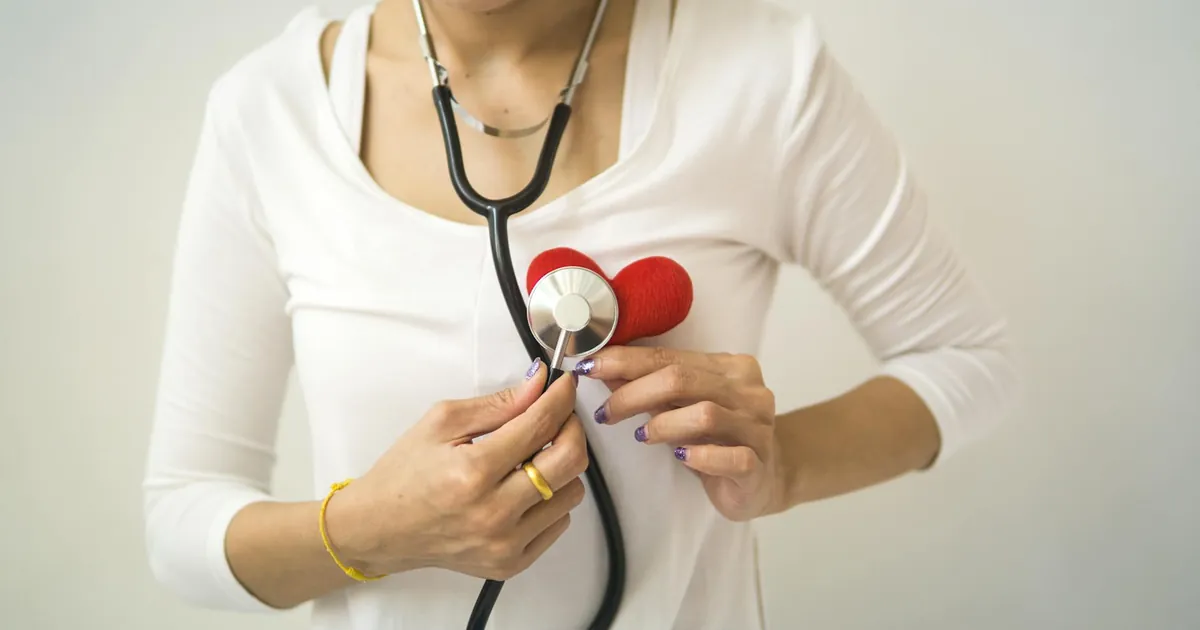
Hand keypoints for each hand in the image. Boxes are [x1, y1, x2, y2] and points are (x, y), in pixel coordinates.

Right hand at [326, 361, 587, 579]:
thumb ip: (497, 404)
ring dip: (561, 466)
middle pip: (570, 461)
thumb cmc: (405, 473)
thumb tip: (539, 384)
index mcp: (474, 471)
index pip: (540, 425)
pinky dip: (551, 499)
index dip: (560, 398)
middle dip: (572, 428)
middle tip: (558, 416)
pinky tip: (523, 489)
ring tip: (533, 456)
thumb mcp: (441, 422)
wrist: (379, 528)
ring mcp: (505, 542)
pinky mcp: (511, 562)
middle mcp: (494, 512)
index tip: (565, 385)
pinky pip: (559, 524)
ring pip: (571, 493)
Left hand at [577, 347, 781, 521]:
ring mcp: (758, 428)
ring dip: (663, 424)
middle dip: (634, 393)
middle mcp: (748, 391)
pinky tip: (681, 457)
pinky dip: (700, 456)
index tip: (590, 367)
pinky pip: (731, 457)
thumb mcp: (683, 407)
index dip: (626, 361)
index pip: (670, 357)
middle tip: (607, 411)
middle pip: (683, 380)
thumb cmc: (718, 438)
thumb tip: (603, 369)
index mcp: (730, 367)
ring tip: (642, 436)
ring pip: (705, 414)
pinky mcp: (759, 465)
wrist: (764, 478)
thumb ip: (651, 387)